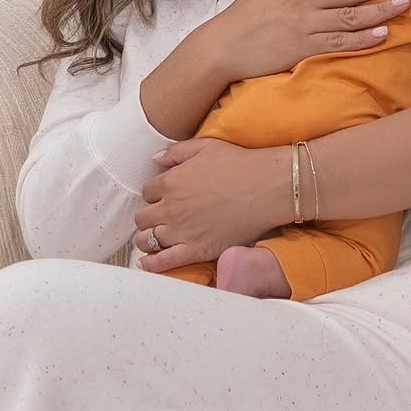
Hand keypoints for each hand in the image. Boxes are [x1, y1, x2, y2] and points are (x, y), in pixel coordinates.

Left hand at [132, 138, 281, 272]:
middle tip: (160, 219)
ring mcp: (181, 231)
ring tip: (154, 239)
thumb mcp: (205, 147)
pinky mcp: (195, 250)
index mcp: (171, 182)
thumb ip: (176, 152)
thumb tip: (156, 159)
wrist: (267, 188)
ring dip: (147, 239)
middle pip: (143, 217)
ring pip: (146, 240)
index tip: (164, 199)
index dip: (155, 196)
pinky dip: (152, 264)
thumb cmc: (241, 165)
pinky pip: (163, 261)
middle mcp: (171, 208)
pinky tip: (147, 263)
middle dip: (149, 218)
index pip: (147, 192)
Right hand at [206, 0, 410, 84]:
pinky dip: (361, 38)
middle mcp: (305, 0)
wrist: (222, 46)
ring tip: (406, 1)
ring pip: (350, 15)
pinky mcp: (303, 48)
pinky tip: (382, 34)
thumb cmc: (245, 15)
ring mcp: (305, 25)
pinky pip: (338, 43)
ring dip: (380, 8)